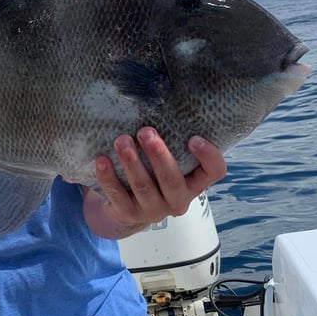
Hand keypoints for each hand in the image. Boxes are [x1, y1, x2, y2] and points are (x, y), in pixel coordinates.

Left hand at [83, 129, 225, 238]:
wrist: (127, 206)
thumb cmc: (153, 173)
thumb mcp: (167, 160)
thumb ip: (172, 141)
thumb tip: (158, 101)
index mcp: (194, 183)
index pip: (214, 172)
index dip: (208, 156)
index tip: (193, 138)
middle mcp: (177, 200)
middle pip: (172, 180)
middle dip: (159, 155)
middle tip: (146, 132)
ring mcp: (153, 210)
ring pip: (144, 187)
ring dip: (132, 162)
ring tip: (121, 141)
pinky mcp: (128, 214)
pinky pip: (118, 195)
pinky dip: (108, 177)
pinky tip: (102, 160)